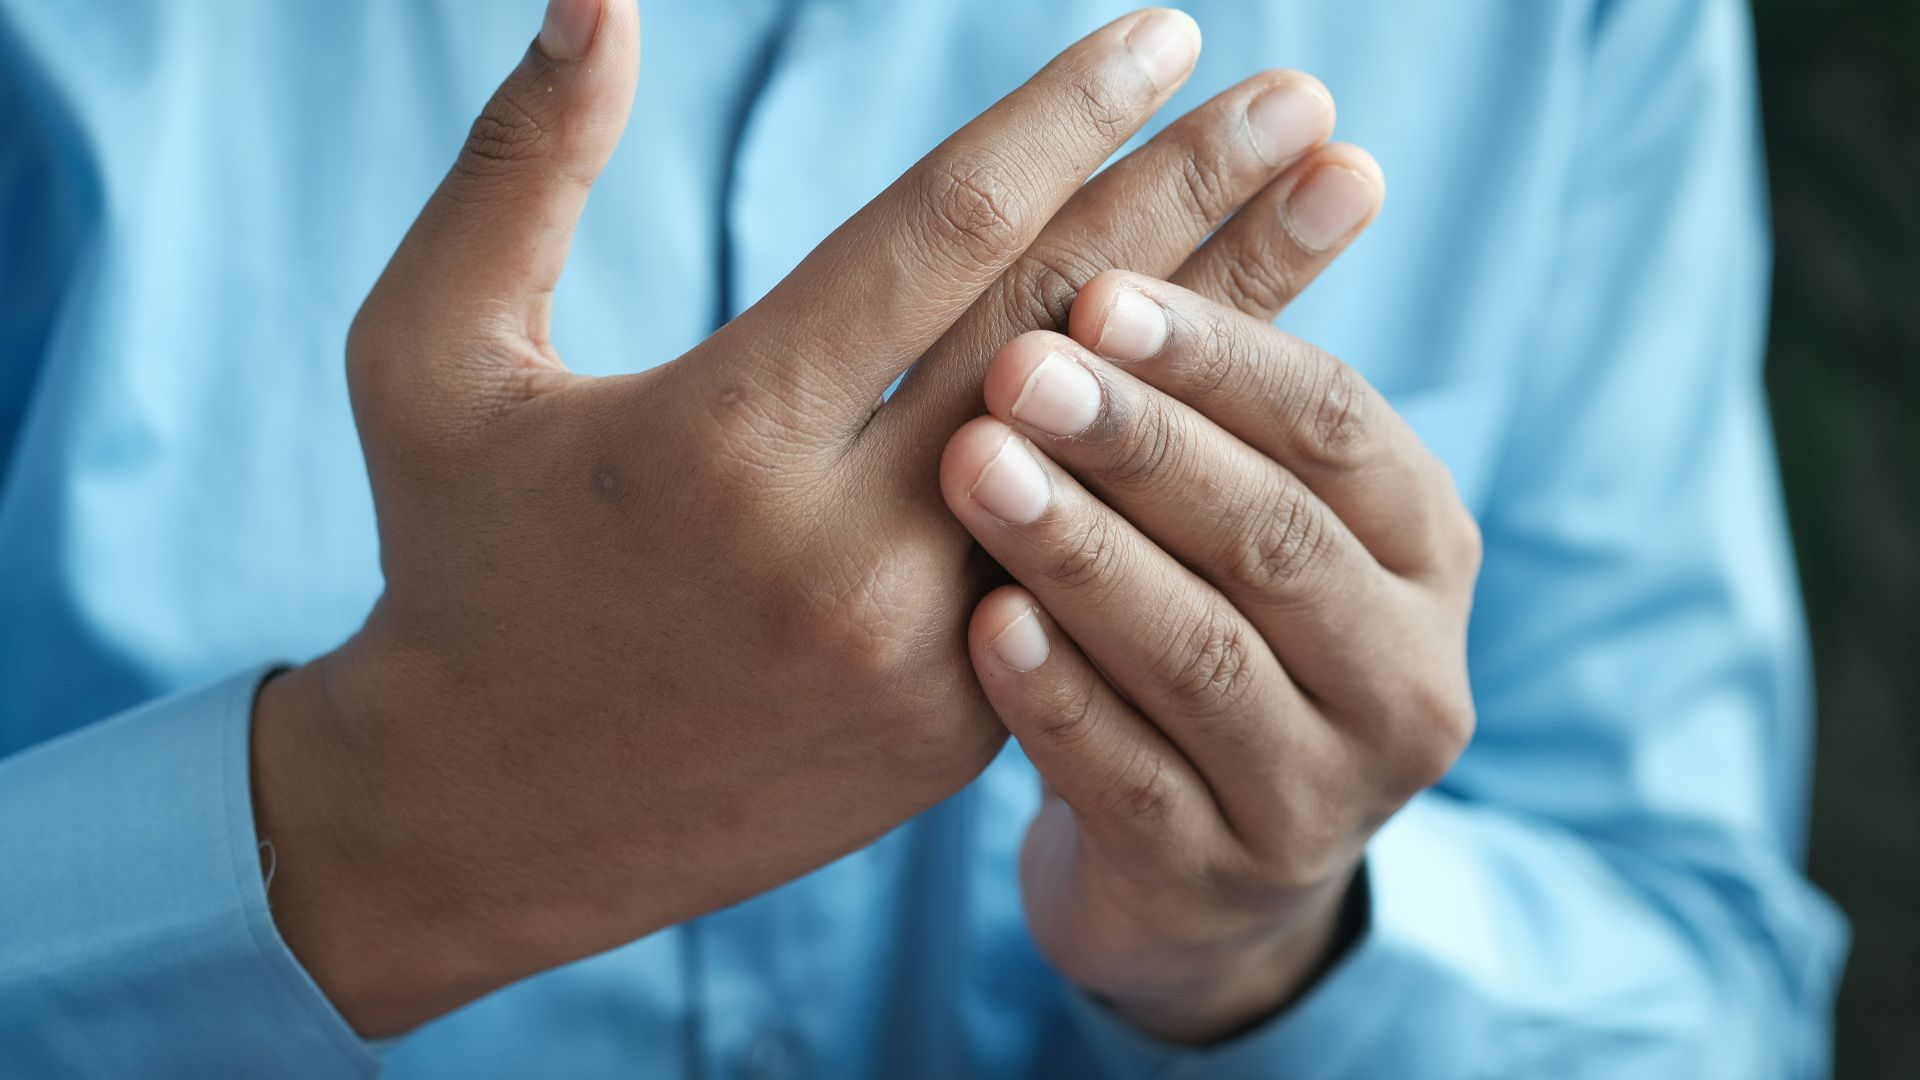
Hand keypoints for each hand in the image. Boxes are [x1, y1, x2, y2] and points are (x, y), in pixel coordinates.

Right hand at [251, 0, 1364, 1035]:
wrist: (483, 816)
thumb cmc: (455, 562)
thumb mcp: (424, 355)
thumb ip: (517, 167)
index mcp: (715, 439)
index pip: (939, 235)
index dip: (1065, 118)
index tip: (1167, 33)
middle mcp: (837, 553)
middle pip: (1063, 330)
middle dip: (1199, 195)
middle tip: (1307, 100)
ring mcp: (919, 655)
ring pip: (1115, 457)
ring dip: (1243, 321)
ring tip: (1341, 203)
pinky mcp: (957, 728)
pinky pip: (1095, 561)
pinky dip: (1175, 460)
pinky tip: (1255, 374)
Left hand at [940, 258, 1481, 1041]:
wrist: (1200, 869)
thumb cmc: (1214, 632)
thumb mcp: (1254, 516)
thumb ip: (1239, 390)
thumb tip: (1291, 153)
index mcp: (1427, 553)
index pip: (1340, 427)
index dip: (1221, 354)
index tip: (1098, 286)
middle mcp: (1408, 677)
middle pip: (1275, 539)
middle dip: (1143, 444)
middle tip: (1018, 368)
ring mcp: (1321, 798)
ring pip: (1206, 660)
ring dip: (1088, 554)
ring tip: (978, 468)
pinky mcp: (1217, 882)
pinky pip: (1131, 783)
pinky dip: (1057, 697)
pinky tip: (981, 624)